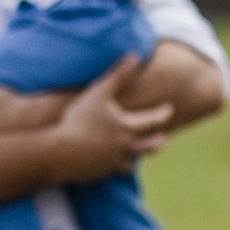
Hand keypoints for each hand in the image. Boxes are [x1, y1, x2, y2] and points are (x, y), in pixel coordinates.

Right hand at [49, 56, 173, 178]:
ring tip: (139, 151)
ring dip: (140, 155)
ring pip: (134, 161)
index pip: (155, 121)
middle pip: (152, 146)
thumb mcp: (99, 92)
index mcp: (128, 128)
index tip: (168, 108)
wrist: (61, 152)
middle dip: (159, 140)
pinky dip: (119, 165)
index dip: (163, 113)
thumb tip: (135, 56)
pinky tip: (114, 162)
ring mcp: (114, 162)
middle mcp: (126, 147)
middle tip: (163, 136)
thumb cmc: (80, 120)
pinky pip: (115, 171)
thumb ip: (118, 75)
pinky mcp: (101, 173)